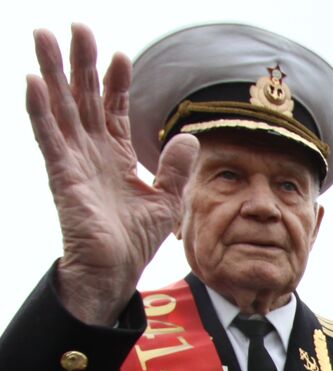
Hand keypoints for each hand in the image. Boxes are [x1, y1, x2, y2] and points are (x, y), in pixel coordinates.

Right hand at [27, 25, 198, 324]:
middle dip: (80, 63)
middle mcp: (91, 153)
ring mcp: (74, 162)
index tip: (120, 56)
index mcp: (116, 157)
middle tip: (77, 28)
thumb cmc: (134, 241)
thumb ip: (175, 169)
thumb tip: (189, 138)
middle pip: (82, 98)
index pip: (113, 109)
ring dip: (52, 72)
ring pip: (59, 107)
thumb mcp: (166, 201)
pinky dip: (39, 110)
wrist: (115, 272)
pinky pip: (48, 137)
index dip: (115, 83)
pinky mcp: (62, 176)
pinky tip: (33, 82)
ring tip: (45, 36)